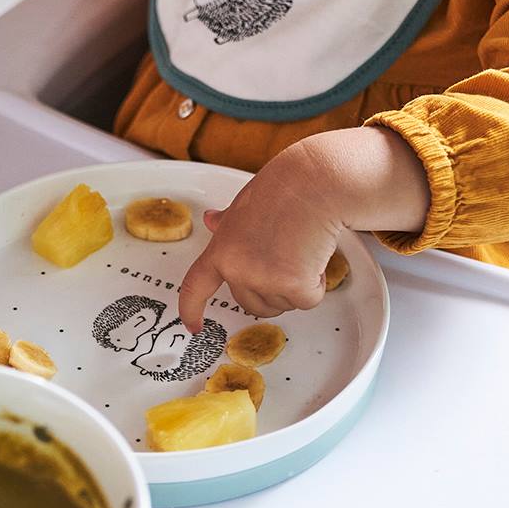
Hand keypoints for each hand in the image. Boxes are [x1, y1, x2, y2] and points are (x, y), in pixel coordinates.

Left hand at [177, 128, 431, 332]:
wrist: (315, 182)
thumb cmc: (285, 186)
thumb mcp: (244, 205)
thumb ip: (228, 223)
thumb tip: (212, 220)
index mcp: (221, 248)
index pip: (196, 287)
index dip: (192, 309)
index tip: (193, 325)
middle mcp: (237, 269)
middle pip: (251, 304)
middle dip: (270, 288)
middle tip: (284, 254)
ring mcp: (264, 280)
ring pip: (282, 304)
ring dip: (296, 284)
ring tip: (300, 247)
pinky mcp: (294, 286)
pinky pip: (307, 300)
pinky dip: (316, 283)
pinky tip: (314, 253)